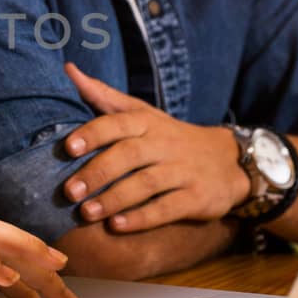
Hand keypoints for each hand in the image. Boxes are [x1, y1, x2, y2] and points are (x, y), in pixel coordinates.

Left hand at [61, 62, 248, 233]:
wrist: (230, 161)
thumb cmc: (171, 137)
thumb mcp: (143, 114)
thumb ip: (105, 97)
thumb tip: (69, 71)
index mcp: (148, 122)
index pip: (118, 123)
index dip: (93, 134)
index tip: (68, 148)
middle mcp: (165, 144)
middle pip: (129, 155)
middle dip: (97, 172)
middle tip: (69, 191)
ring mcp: (183, 171)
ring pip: (146, 184)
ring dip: (114, 199)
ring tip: (87, 212)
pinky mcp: (197, 198)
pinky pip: (168, 208)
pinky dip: (142, 218)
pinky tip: (117, 226)